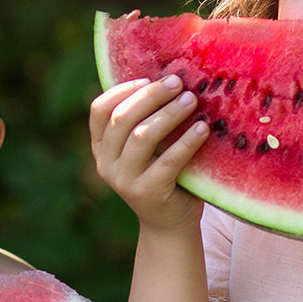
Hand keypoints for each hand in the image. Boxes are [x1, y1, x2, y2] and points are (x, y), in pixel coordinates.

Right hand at [89, 76, 206, 231]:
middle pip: (121, 119)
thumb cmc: (164, 176)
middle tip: (178, 83)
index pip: (99, 110)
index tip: (148, 79)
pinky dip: (187, 141)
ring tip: (192, 100)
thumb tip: (172, 77)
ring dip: (169, 114)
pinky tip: (203, 128)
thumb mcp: (148, 148)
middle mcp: (106, 163)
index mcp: (102, 148)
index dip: (122, 90)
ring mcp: (124, 180)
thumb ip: (147, 121)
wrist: (170, 224)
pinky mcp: (147, 193)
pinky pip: (168, 161)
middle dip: (151, 96)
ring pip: (142, 137)